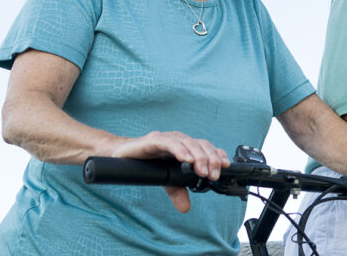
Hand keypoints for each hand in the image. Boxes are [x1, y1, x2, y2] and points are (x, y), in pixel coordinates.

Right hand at [110, 131, 229, 212]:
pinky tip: (186, 159)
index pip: (206, 148)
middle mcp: (179, 140)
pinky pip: (170, 142)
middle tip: (213, 175)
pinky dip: (180, 150)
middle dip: (210, 159)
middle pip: (201, 145)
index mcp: (185, 147)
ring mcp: (167, 138)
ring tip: (202, 171)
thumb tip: (185, 208)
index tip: (226, 166)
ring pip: (188, 142)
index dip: (217, 155)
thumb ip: (177, 191)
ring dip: (198, 156)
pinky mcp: (154, 139)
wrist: (121, 156)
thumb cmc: (146, 164)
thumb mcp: (166, 181)